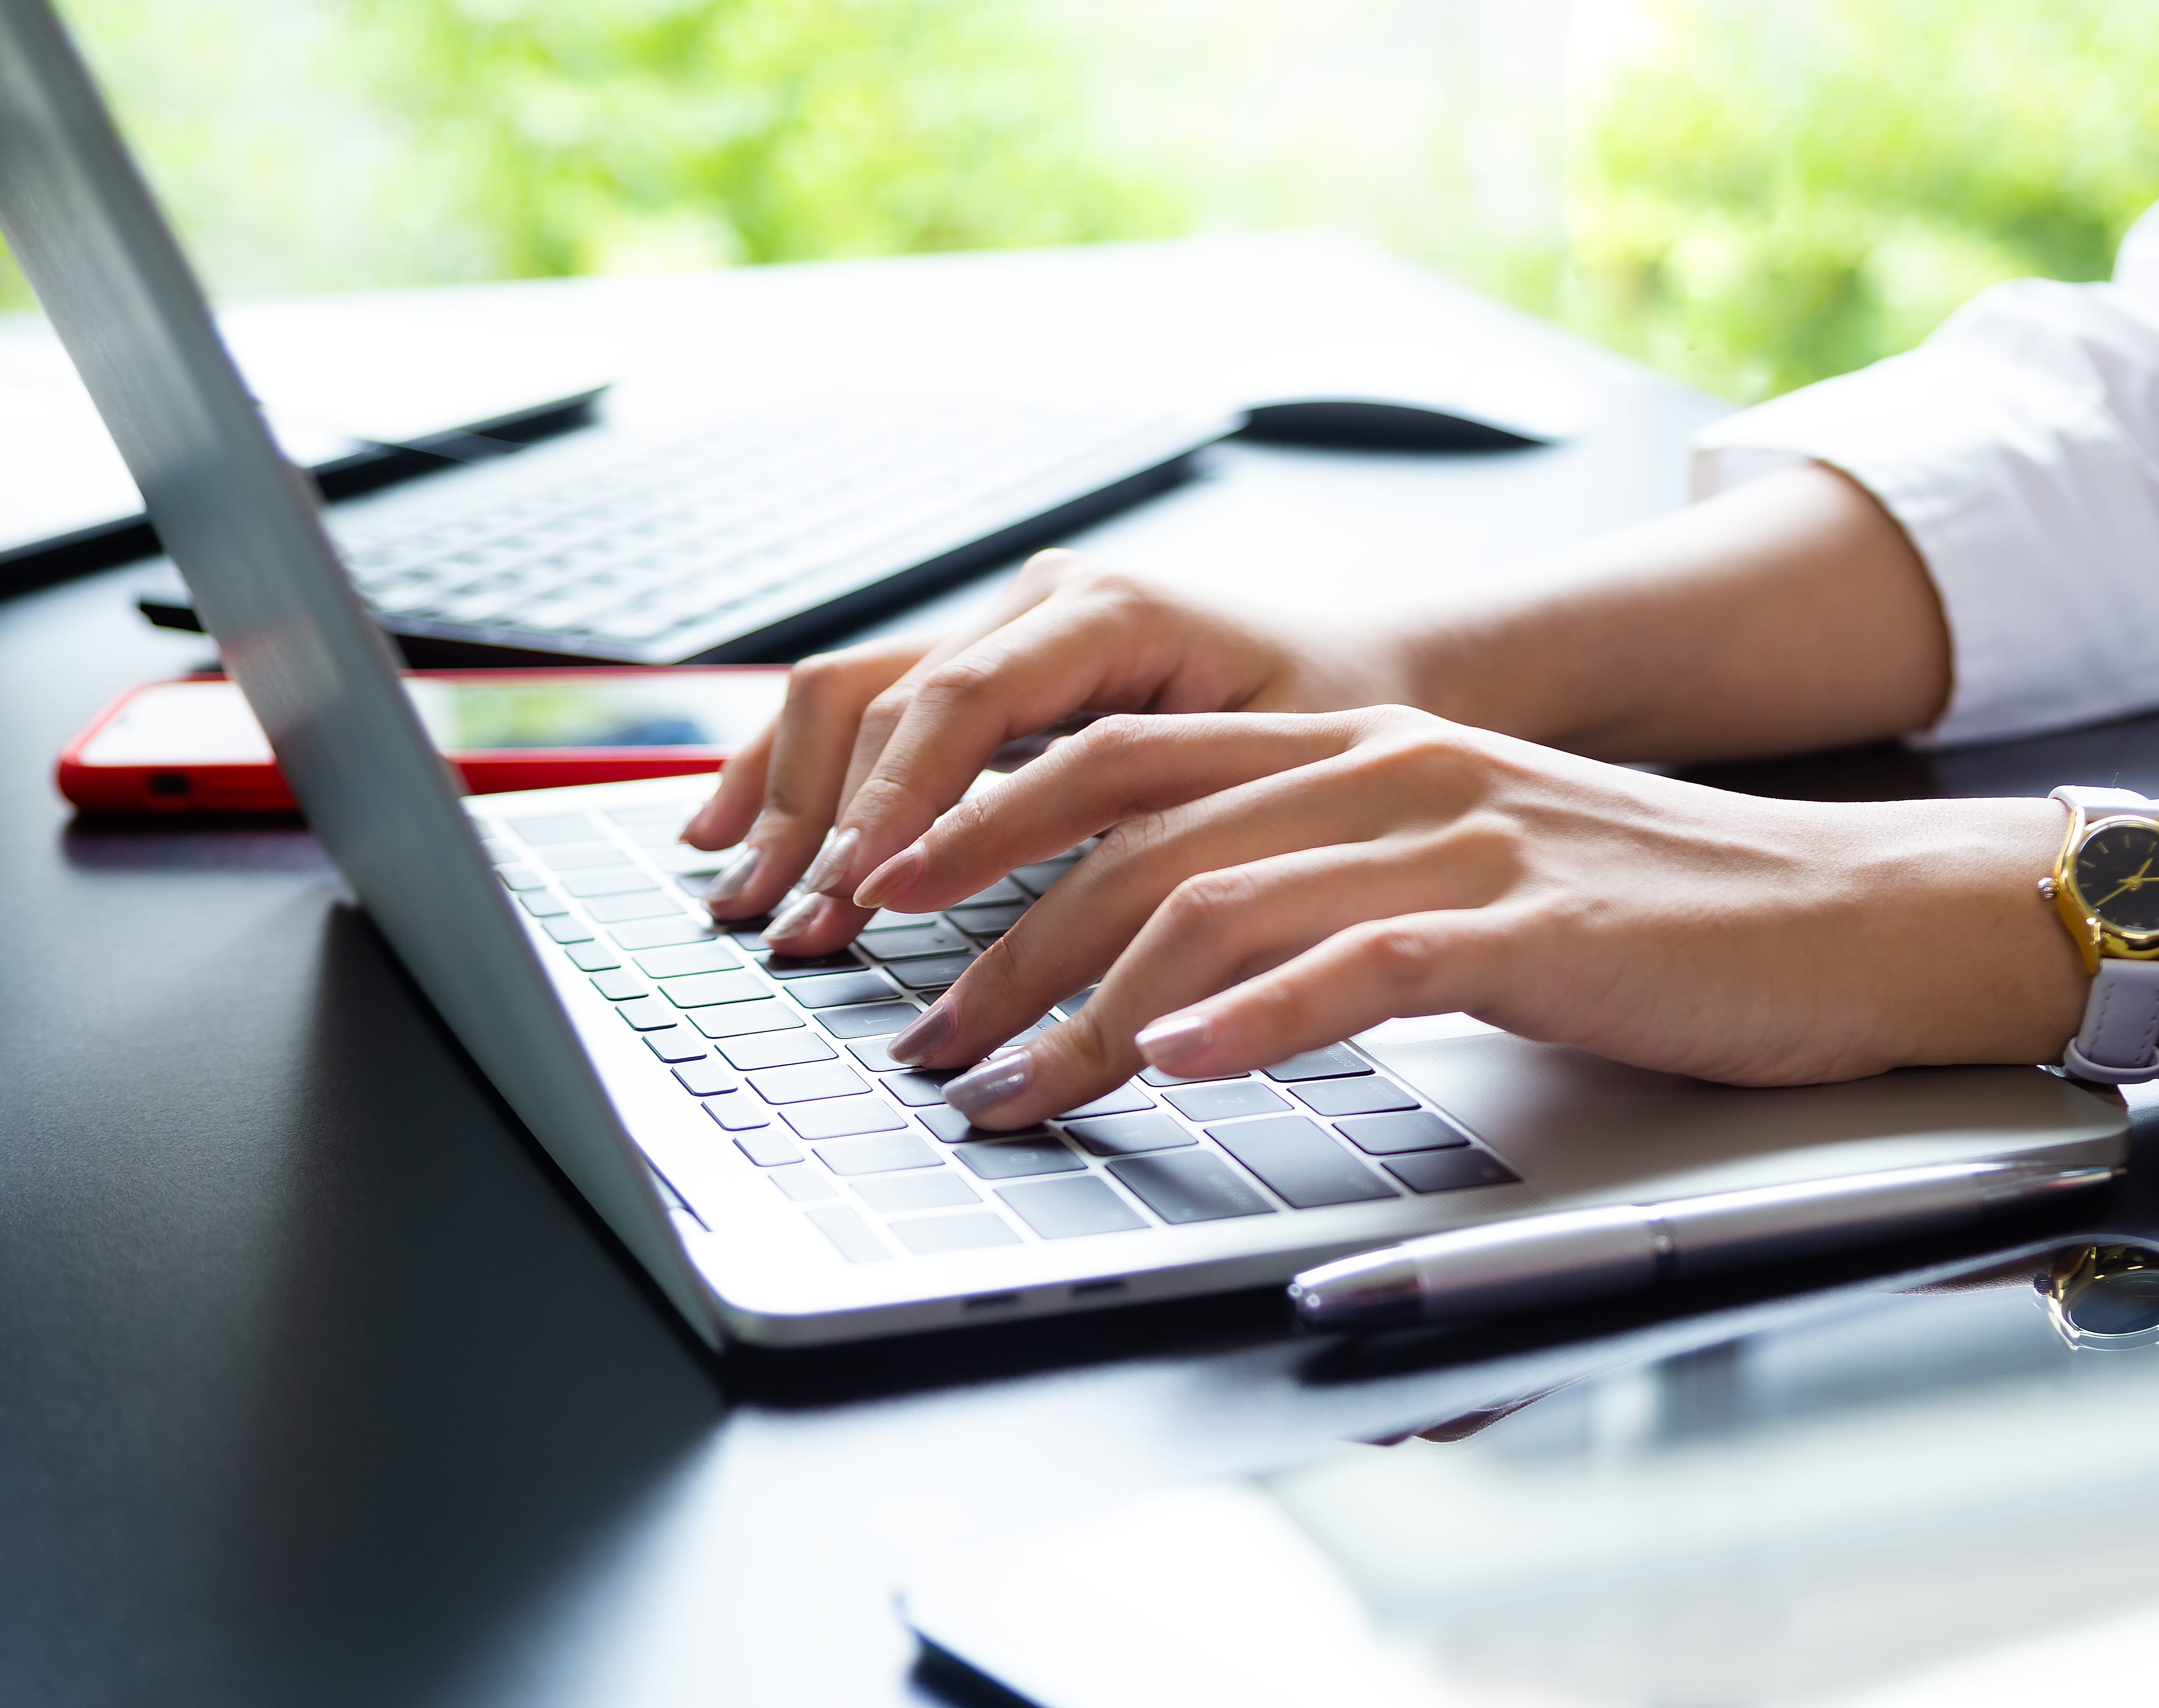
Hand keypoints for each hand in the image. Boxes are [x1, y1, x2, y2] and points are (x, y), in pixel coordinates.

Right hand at [677, 549, 1420, 945]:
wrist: (1382, 679)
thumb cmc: (1343, 732)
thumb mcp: (1274, 782)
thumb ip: (1165, 834)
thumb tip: (1075, 934)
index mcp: (1114, 610)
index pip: (966, 700)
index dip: (900, 804)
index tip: (858, 896)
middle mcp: (1043, 601)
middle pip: (886, 694)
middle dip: (827, 820)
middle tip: (789, 930)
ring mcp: (1006, 626)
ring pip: (850, 692)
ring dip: (785, 798)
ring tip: (740, 896)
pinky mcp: (988, 669)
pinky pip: (864, 707)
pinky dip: (793, 772)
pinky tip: (734, 834)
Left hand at [864, 707, 2081, 1128]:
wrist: (1844, 913)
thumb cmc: (1650, 914)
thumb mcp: (1459, 875)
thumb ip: (1323, 896)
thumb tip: (1179, 981)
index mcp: (1360, 748)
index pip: (1119, 772)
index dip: (986, 838)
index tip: (897, 924)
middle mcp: (1390, 769)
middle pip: (1135, 835)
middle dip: (999, 941)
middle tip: (922, 1039)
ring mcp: (1460, 837)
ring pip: (1222, 904)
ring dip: (1089, 1009)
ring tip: (1008, 1090)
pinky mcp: (1531, 918)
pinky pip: (1363, 960)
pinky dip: (1258, 1017)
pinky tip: (1182, 1068)